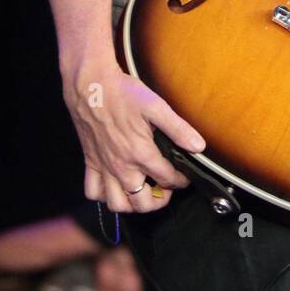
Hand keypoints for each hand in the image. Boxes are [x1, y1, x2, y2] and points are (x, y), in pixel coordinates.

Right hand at [63, 62, 204, 213]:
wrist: (90, 86)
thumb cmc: (123, 93)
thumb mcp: (156, 106)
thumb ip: (179, 129)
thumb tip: (199, 146)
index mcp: (140, 153)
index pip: (167, 179)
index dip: (181, 181)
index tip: (185, 177)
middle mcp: (121, 166)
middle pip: (142, 202)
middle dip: (159, 201)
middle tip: (166, 189)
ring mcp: (104, 167)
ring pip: (117, 204)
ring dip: (132, 205)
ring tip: (143, 193)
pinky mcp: (90, 162)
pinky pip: (93, 192)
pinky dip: (104, 196)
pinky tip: (115, 186)